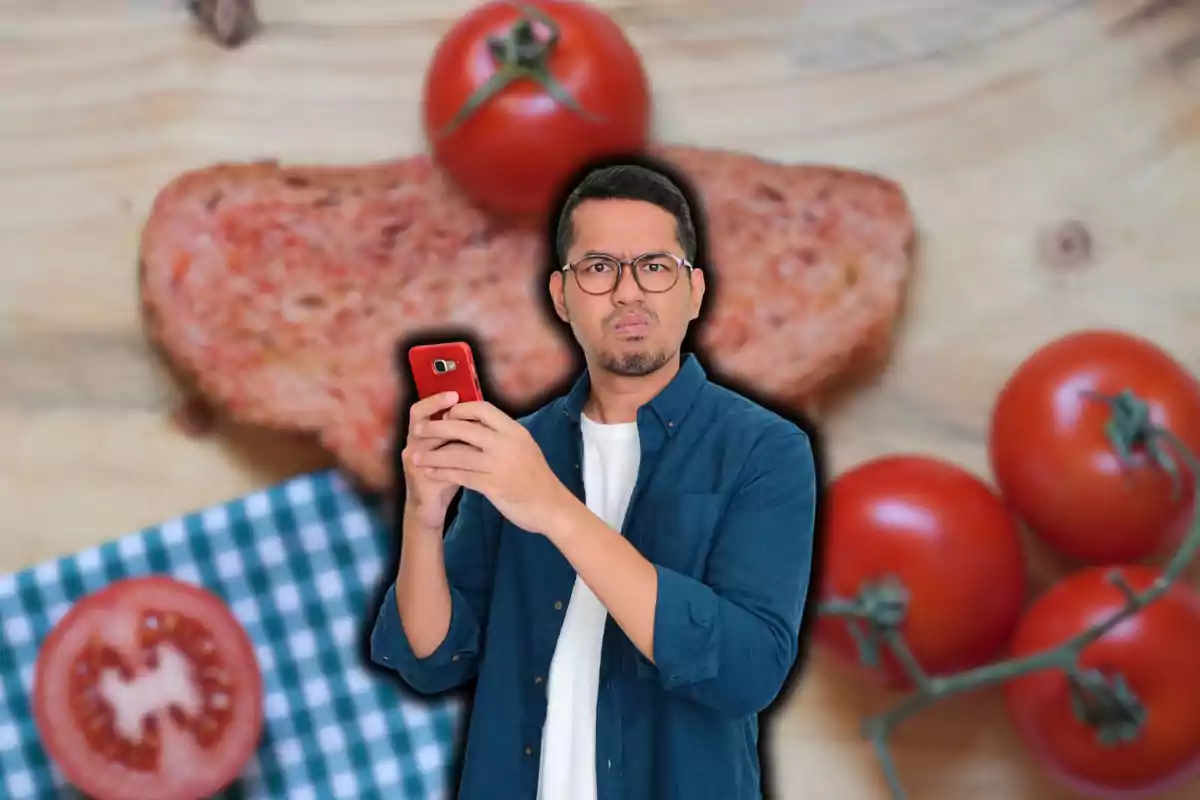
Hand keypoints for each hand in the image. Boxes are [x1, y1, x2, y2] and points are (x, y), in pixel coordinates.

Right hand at [397, 391, 478, 530]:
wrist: (431, 505)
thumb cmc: (446, 473)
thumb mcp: (452, 449)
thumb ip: (460, 433)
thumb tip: (480, 410)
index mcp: (420, 435)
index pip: (420, 410)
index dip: (434, 400)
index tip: (454, 392)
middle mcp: (412, 444)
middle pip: (418, 420)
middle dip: (436, 407)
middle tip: (455, 398)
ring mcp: (413, 461)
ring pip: (425, 440)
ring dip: (445, 430)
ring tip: (466, 426)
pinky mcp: (419, 477)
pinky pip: (434, 463)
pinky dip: (451, 457)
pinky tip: (470, 453)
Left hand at [411, 401, 576, 534]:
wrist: (551, 505)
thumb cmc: (535, 476)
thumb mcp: (524, 446)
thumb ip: (502, 435)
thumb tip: (475, 423)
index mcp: (514, 430)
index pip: (482, 409)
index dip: (460, 409)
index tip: (446, 414)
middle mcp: (506, 443)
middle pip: (463, 428)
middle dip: (436, 428)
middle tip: (418, 430)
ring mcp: (500, 465)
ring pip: (457, 454)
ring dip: (432, 456)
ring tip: (415, 457)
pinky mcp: (494, 486)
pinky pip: (461, 476)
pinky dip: (443, 474)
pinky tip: (431, 474)